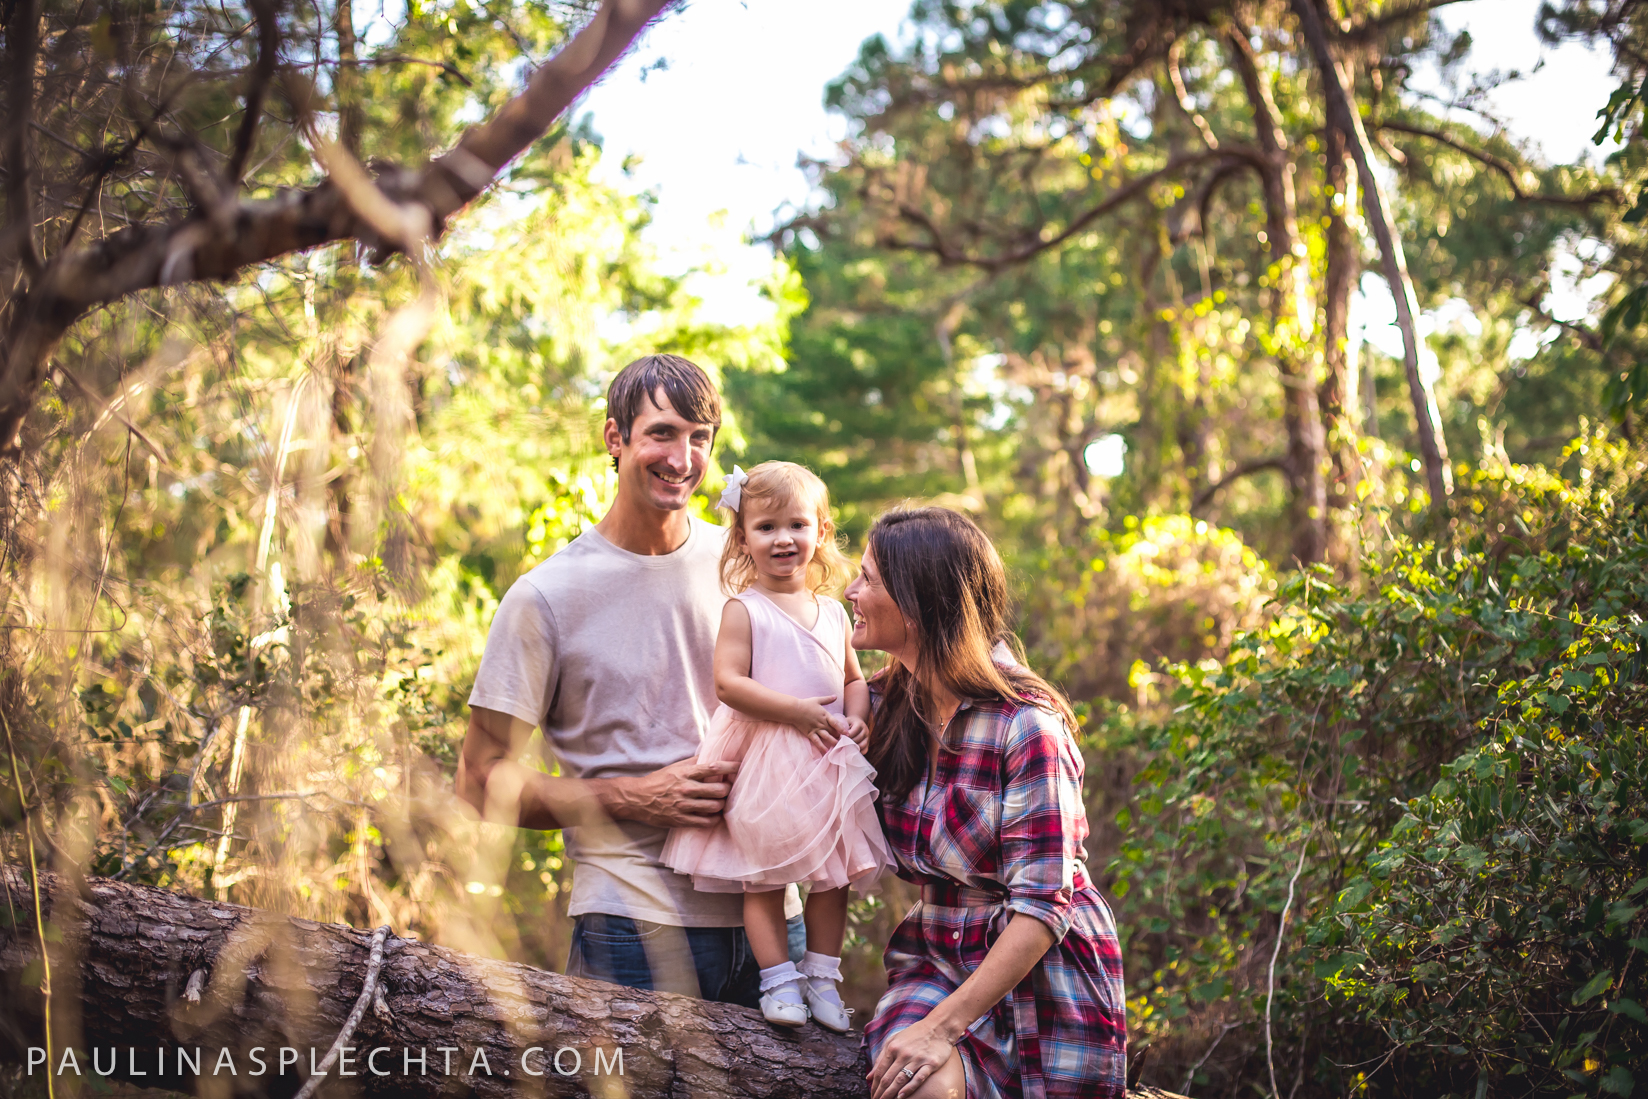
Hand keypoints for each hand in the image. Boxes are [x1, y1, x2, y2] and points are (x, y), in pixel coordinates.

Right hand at [593, 758, 738, 828]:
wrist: (638, 799)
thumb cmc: (658, 781)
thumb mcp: (674, 767)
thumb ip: (693, 762)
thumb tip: (710, 755)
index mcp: (685, 774)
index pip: (713, 767)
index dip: (730, 767)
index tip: (739, 766)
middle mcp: (686, 789)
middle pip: (719, 790)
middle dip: (728, 789)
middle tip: (729, 789)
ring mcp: (684, 806)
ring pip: (714, 806)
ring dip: (722, 804)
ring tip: (722, 802)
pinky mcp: (681, 820)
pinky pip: (705, 822)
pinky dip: (714, 819)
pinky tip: (715, 815)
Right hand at [791, 695, 840, 751]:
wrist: (794, 710)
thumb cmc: (806, 704)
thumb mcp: (818, 700)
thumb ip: (827, 699)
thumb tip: (836, 696)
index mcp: (825, 715)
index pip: (836, 723)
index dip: (842, 728)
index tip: (847, 733)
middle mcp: (822, 723)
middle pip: (833, 731)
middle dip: (839, 736)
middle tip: (845, 742)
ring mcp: (816, 729)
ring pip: (827, 737)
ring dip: (833, 742)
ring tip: (838, 747)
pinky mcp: (810, 733)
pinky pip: (817, 741)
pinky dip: (821, 747)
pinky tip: (826, 751)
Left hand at [839, 715, 869, 751]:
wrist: (858, 722)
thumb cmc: (850, 722)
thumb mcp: (846, 721)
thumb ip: (842, 727)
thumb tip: (838, 737)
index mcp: (860, 724)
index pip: (852, 732)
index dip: (845, 737)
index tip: (839, 739)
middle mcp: (865, 731)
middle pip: (857, 740)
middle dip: (848, 743)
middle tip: (841, 746)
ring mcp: (868, 738)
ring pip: (861, 746)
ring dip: (853, 748)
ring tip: (846, 749)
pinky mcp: (868, 743)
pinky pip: (865, 750)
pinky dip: (858, 752)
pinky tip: (852, 752)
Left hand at [868, 1014, 955, 1098]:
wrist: (938, 1027)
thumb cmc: (914, 1034)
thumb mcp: (894, 1040)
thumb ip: (881, 1057)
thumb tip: (869, 1076)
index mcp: (893, 1047)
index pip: (880, 1071)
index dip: (874, 1085)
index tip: (872, 1094)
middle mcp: (903, 1054)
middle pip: (888, 1078)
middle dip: (881, 1093)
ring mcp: (917, 1059)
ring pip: (901, 1080)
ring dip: (891, 1093)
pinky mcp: (930, 1064)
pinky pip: (918, 1079)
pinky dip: (909, 1089)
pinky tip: (901, 1096)